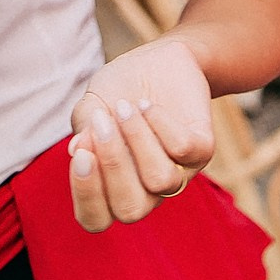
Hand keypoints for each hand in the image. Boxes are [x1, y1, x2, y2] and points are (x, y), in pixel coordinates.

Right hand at [69, 38, 215, 232]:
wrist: (158, 60)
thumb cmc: (119, 90)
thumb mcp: (92, 106)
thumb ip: (84, 129)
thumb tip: (77, 151)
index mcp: (113, 188)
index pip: (96, 219)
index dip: (86, 195)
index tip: (80, 153)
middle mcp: (147, 190)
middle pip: (131, 210)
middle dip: (113, 165)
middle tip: (101, 122)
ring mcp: (179, 173)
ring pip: (161, 181)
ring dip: (137, 139)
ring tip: (125, 107)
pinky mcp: (203, 149)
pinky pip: (183, 150)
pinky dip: (160, 124)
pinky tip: (147, 104)